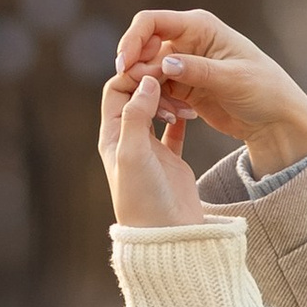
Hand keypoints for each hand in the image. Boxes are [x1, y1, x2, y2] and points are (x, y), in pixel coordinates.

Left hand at [99, 64, 206, 226]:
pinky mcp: (170, 159)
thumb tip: (147, 80)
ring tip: (188, 103)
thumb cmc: (145, 199)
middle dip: (155, 83)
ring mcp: (150, 149)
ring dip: (171, 99)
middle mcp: (128, 139)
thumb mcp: (134, 154)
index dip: (134, 76)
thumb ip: (137, 116)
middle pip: (137, 95)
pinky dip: (183, 116)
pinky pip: (175, 128)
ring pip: (157, 108)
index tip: (156, 70)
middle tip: (176, 79)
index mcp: (112, 136)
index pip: (116, 90)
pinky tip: (194, 112)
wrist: (169, 236)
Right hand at [111, 8, 306, 179]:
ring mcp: (183, 65)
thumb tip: (164, 62)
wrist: (277, 120)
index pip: (152, 23)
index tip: (125, 66)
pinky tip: (179, 117)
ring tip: (173, 113)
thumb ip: (197, 70)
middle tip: (147, 97)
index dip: (132, 40)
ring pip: (148, 73)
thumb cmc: (264, 91)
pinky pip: (158, 92)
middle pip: (143, 48)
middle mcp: (187, 41)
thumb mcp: (233, 79)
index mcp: (199, 27)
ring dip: (150, 92)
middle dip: (139, 72)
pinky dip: (161, 105)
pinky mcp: (184, 88)